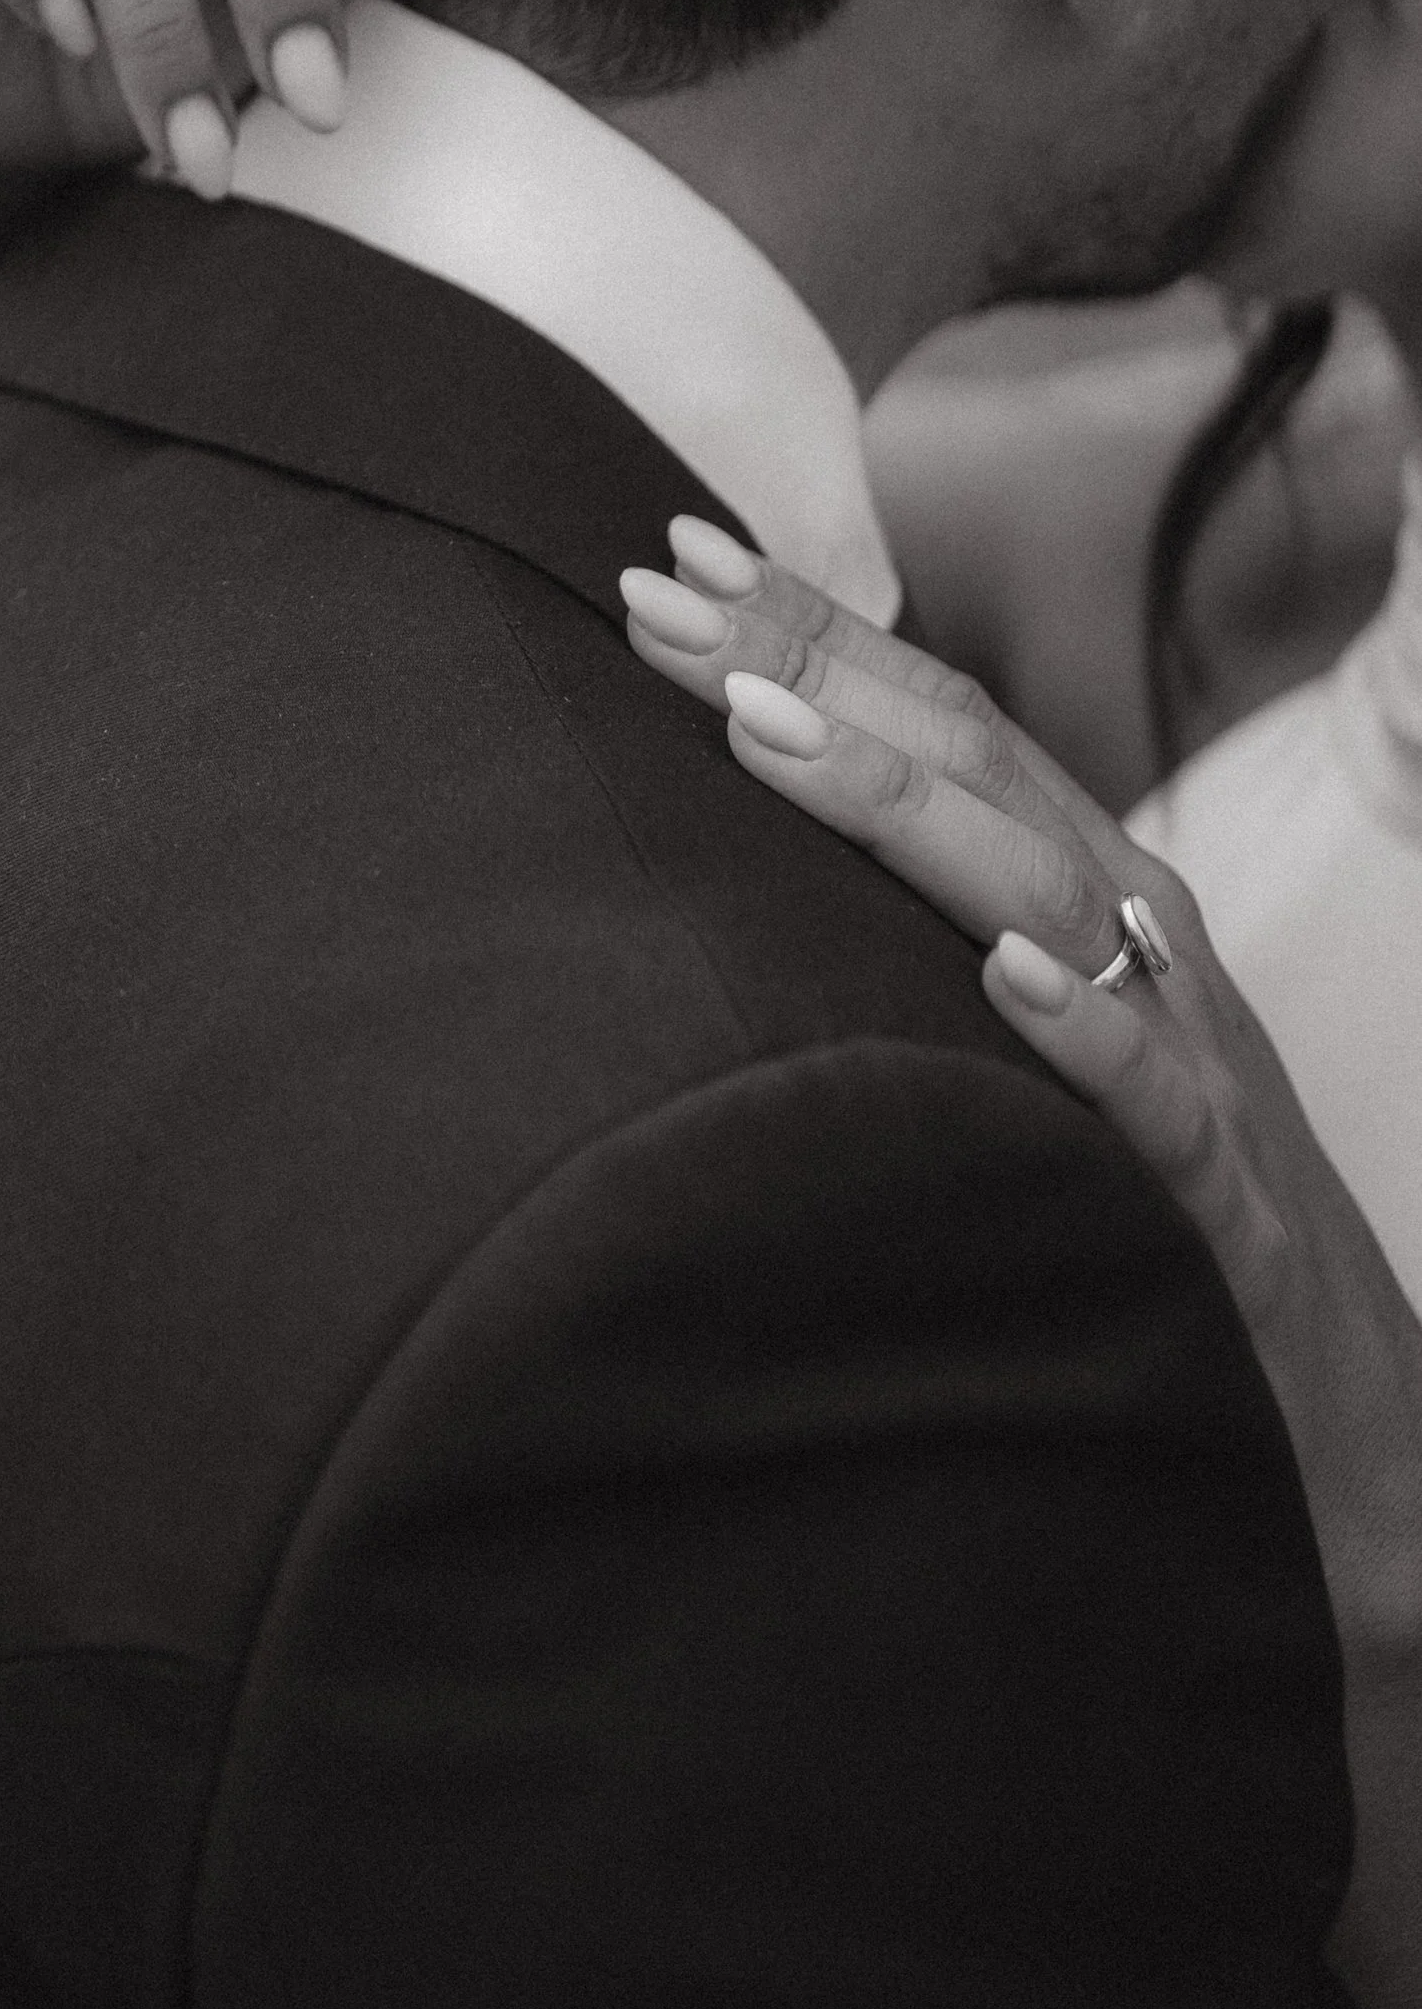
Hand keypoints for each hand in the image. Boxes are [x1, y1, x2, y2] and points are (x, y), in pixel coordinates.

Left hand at [621, 519, 1421, 2008]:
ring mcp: (1190, 1062)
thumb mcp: (1028, 1053)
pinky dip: (1082, 1028)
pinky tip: (1002, 978)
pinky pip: (1154, 1101)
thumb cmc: (1157, 1225)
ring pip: (1046, 895)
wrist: (1348, 1448)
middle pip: (974, 767)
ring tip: (764, 732)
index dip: (812, 632)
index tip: (668, 560)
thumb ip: (921, 941)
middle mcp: (1138, 945)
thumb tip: (744, 848)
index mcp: (1084, 899)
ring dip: (901, 808)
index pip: (937, 731)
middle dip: (815, 667)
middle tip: (660, 600)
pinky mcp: (1223, 1203)